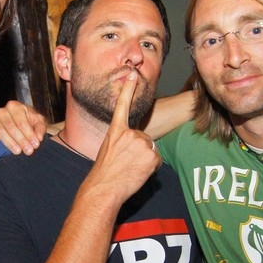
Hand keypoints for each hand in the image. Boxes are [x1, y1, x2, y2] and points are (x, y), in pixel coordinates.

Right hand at [0, 101, 46, 154]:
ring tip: (18, 151)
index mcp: (15, 107)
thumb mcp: (39, 122)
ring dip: (9, 142)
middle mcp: (3, 111)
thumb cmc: (30, 122)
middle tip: (28, 151)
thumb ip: (40, 128)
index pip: (21, 122)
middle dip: (21, 140)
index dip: (29, 134)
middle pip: (11, 126)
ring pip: (0, 130)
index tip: (36, 145)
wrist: (23, 123)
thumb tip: (39, 138)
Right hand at [83, 70, 160, 204]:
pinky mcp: (151, 154)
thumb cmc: (104, 174)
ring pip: (151, 150)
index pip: (122, 106)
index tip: (132, 74)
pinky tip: (138, 173)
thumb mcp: (109, 151)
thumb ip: (123, 142)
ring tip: (131, 169)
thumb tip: (139, 147)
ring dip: (145, 160)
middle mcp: (129, 134)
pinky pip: (157, 160)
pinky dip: (151, 168)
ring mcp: (141, 143)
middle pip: (144, 139)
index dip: (128, 90)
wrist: (105, 188)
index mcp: (116, 131)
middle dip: (140, 152)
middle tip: (126, 164)